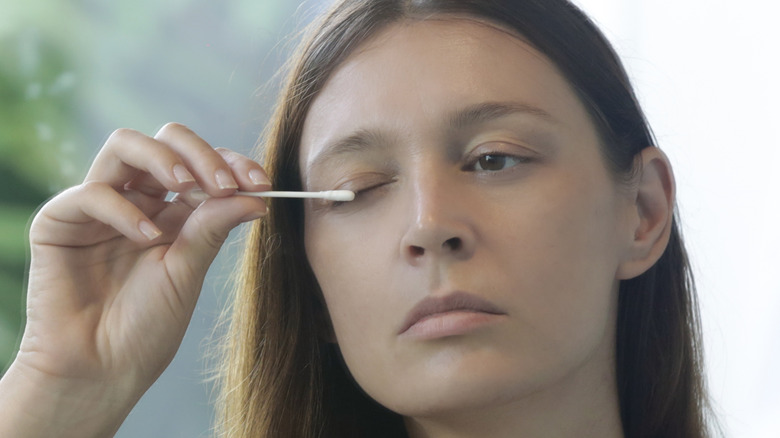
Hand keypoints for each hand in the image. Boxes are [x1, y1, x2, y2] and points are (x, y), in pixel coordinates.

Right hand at [3, 123, 267, 435]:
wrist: (102, 370)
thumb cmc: (147, 327)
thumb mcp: (189, 271)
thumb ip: (213, 227)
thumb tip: (258, 194)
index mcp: (172, 211)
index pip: (201, 164)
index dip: (232, 164)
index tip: (262, 183)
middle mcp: (137, 199)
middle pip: (166, 140)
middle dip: (201, 154)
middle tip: (224, 184)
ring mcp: (99, 206)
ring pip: (126, 145)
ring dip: (165, 160)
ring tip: (188, 189)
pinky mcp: (60, 221)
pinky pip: (92, 192)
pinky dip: (125, 209)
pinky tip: (148, 237)